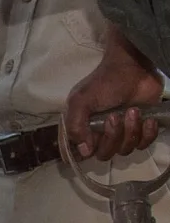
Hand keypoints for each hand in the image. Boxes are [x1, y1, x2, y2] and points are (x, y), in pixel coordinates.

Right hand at [65, 25, 165, 161]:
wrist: (135, 68)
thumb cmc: (105, 82)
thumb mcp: (81, 100)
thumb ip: (75, 126)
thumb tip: (84, 151)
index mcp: (82, 127)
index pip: (80, 152)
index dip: (87, 151)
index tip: (93, 138)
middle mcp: (100, 133)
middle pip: (105, 153)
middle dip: (113, 137)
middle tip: (116, 116)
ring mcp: (122, 132)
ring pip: (125, 150)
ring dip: (131, 131)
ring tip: (133, 111)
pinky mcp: (141, 129)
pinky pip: (144, 144)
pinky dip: (147, 134)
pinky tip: (148, 119)